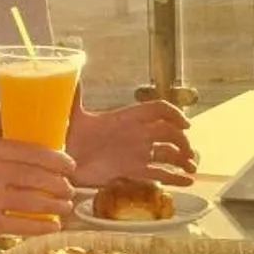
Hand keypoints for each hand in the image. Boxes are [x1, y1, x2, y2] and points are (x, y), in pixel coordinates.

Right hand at [0, 136, 76, 245]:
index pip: (28, 149)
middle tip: (70, 190)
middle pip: (36, 174)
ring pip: (34, 200)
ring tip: (65, 208)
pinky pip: (24, 224)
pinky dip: (42, 226)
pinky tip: (52, 226)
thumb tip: (37, 161)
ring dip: (56, 206)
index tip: (70, 165)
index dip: (54, 158)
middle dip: (59, 183)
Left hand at [64, 98, 196, 187]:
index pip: (157, 110)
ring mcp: (135, 154)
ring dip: (183, 159)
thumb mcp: (72, 115)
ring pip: (166, 154)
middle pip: (168, 133)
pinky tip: (188, 181)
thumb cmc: (68, 137)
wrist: (62, 162)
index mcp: (126, 118)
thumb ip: (75, 96)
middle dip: (182, 141)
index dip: (174, 114)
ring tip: (192, 168)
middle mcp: (135, 135)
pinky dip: (174, 177)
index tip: (185, 125)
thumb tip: (72, 72)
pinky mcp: (131, 171)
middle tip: (188, 153)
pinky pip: (157, 173)